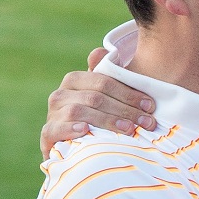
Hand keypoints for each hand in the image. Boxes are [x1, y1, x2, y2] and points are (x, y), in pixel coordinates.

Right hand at [41, 48, 157, 156]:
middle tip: (147, 122)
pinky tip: (86, 131)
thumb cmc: (95, 119)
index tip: (150, 106)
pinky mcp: (47, 134)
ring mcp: (52, 114)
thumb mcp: (105, 98)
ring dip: (107, 120)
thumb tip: (102, 50)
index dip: (128, 93)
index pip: (103, 82)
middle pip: (95, 98)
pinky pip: (55, 129)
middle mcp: (60, 94)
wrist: (74, 148)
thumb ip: (108, 77)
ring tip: (128, 130)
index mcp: (75, 80)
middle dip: (125, 110)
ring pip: (79, 111)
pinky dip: (71, 129)